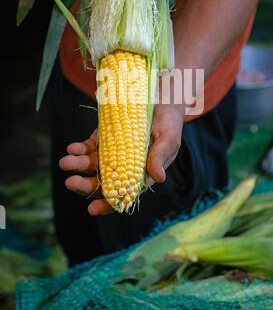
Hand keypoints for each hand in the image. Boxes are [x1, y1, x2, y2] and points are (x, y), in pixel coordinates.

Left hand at [59, 104, 184, 214]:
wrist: (161, 100)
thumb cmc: (169, 124)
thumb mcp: (169, 139)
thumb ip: (160, 156)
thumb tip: (158, 178)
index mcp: (140, 175)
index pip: (122, 195)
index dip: (108, 204)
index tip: (93, 209)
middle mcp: (122, 168)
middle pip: (101, 183)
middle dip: (84, 185)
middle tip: (71, 182)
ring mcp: (110, 154)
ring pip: (91, 165)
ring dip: (77, 166)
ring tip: (65, 162)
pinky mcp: (103, 139)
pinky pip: (88, 148)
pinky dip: (79, 149)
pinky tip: (72, 148)